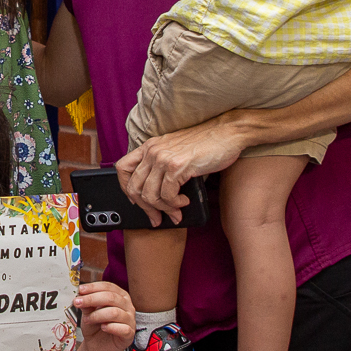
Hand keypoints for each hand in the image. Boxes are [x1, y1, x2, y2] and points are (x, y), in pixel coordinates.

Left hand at [72, 281, 135, 350]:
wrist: (96, 347)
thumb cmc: (95, 327)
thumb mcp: (88, 312)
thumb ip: (87, 304)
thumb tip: (81, 295)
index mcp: (119, 296)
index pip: (108, 286)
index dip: (94, 287)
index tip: (80, 290)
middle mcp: (127, 306)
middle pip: (111, 297)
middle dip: (92, 299)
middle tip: (78, 303)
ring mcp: (130, 320)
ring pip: (115, 312)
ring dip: (97, 315)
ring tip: (87, 319)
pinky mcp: (129, 334)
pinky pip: (123, 328)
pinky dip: (110, 327)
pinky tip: (103, 327)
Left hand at [116, 120, 244, 220]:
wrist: (228, 132)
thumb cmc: (207, 144)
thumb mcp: (177, 151)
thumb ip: (163, 166)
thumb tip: (156, 194)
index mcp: (150, 146)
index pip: (122, 169)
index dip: (126, 189)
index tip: (136, 201)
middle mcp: (152, 151)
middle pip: (134, 188)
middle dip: (145, 208)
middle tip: (157, 218)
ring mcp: (163, 158)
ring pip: (149, 196)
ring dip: (163, 209)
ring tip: (176, 210)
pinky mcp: (177, 166)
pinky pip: (167, 196)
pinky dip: (175, 204)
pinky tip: (185, 201)